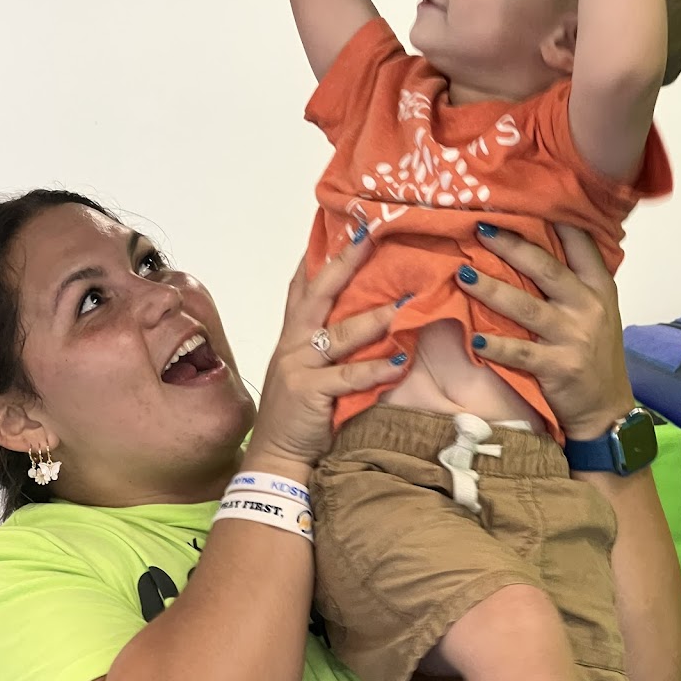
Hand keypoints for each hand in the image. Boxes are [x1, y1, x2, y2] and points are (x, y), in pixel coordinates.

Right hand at [246, 237, 405, 467]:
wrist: (276, 454)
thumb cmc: (298, 411)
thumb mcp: (305, 368)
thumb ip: (325, 342)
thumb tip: (364, 314)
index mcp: (292, 334)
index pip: (303, 284)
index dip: (320, 253)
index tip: (342, 225)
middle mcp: (293, 342)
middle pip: (319, 293)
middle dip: (344, 263)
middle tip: (369, 236)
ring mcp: (298, 366)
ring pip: (338, 333)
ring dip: (373, 318)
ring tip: (404, 304)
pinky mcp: (309, 392)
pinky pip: (347, 376)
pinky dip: (375, 368)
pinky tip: (400, 362)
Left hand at [456, 224, 634, 439]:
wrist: (606, 409)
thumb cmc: (592, 353)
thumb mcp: (594, 310)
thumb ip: (570, 280)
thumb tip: (526, 244)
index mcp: (598, 287)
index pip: (580, 244)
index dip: (553, 221)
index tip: (522, 201)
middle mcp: (588, 307)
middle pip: (545, 268)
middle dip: (510, 247)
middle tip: (480, 230)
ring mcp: (574, 337)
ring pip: (526, 306)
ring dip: (492, 290)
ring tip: (463, 274)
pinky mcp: (560, 367)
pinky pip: (521, 352)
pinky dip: (497, 345)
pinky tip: (475, 338)